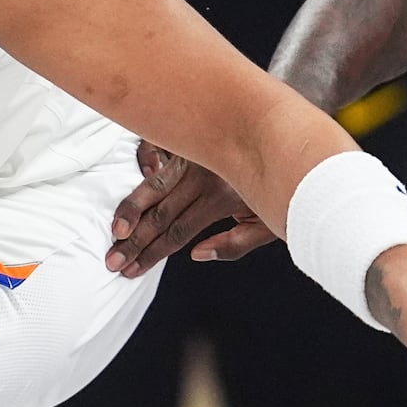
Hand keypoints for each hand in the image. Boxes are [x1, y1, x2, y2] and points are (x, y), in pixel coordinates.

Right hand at [107, 139, 271, 275]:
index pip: (177, 232)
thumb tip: (196, 255)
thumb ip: (234, 244)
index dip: (153, 253)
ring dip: (131, 212)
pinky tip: (132, 195)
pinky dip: (143, 174)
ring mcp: (193, 156)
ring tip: (115, 232)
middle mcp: (203, 175)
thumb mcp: (270, 223)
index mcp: (222, 197)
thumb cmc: (286, 187)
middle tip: (112, 259)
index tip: (132, 269)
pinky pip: (156, 157)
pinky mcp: (188, 144)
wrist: (293, 138)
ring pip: (153, 187)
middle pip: (159, 214)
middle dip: (134, 240)